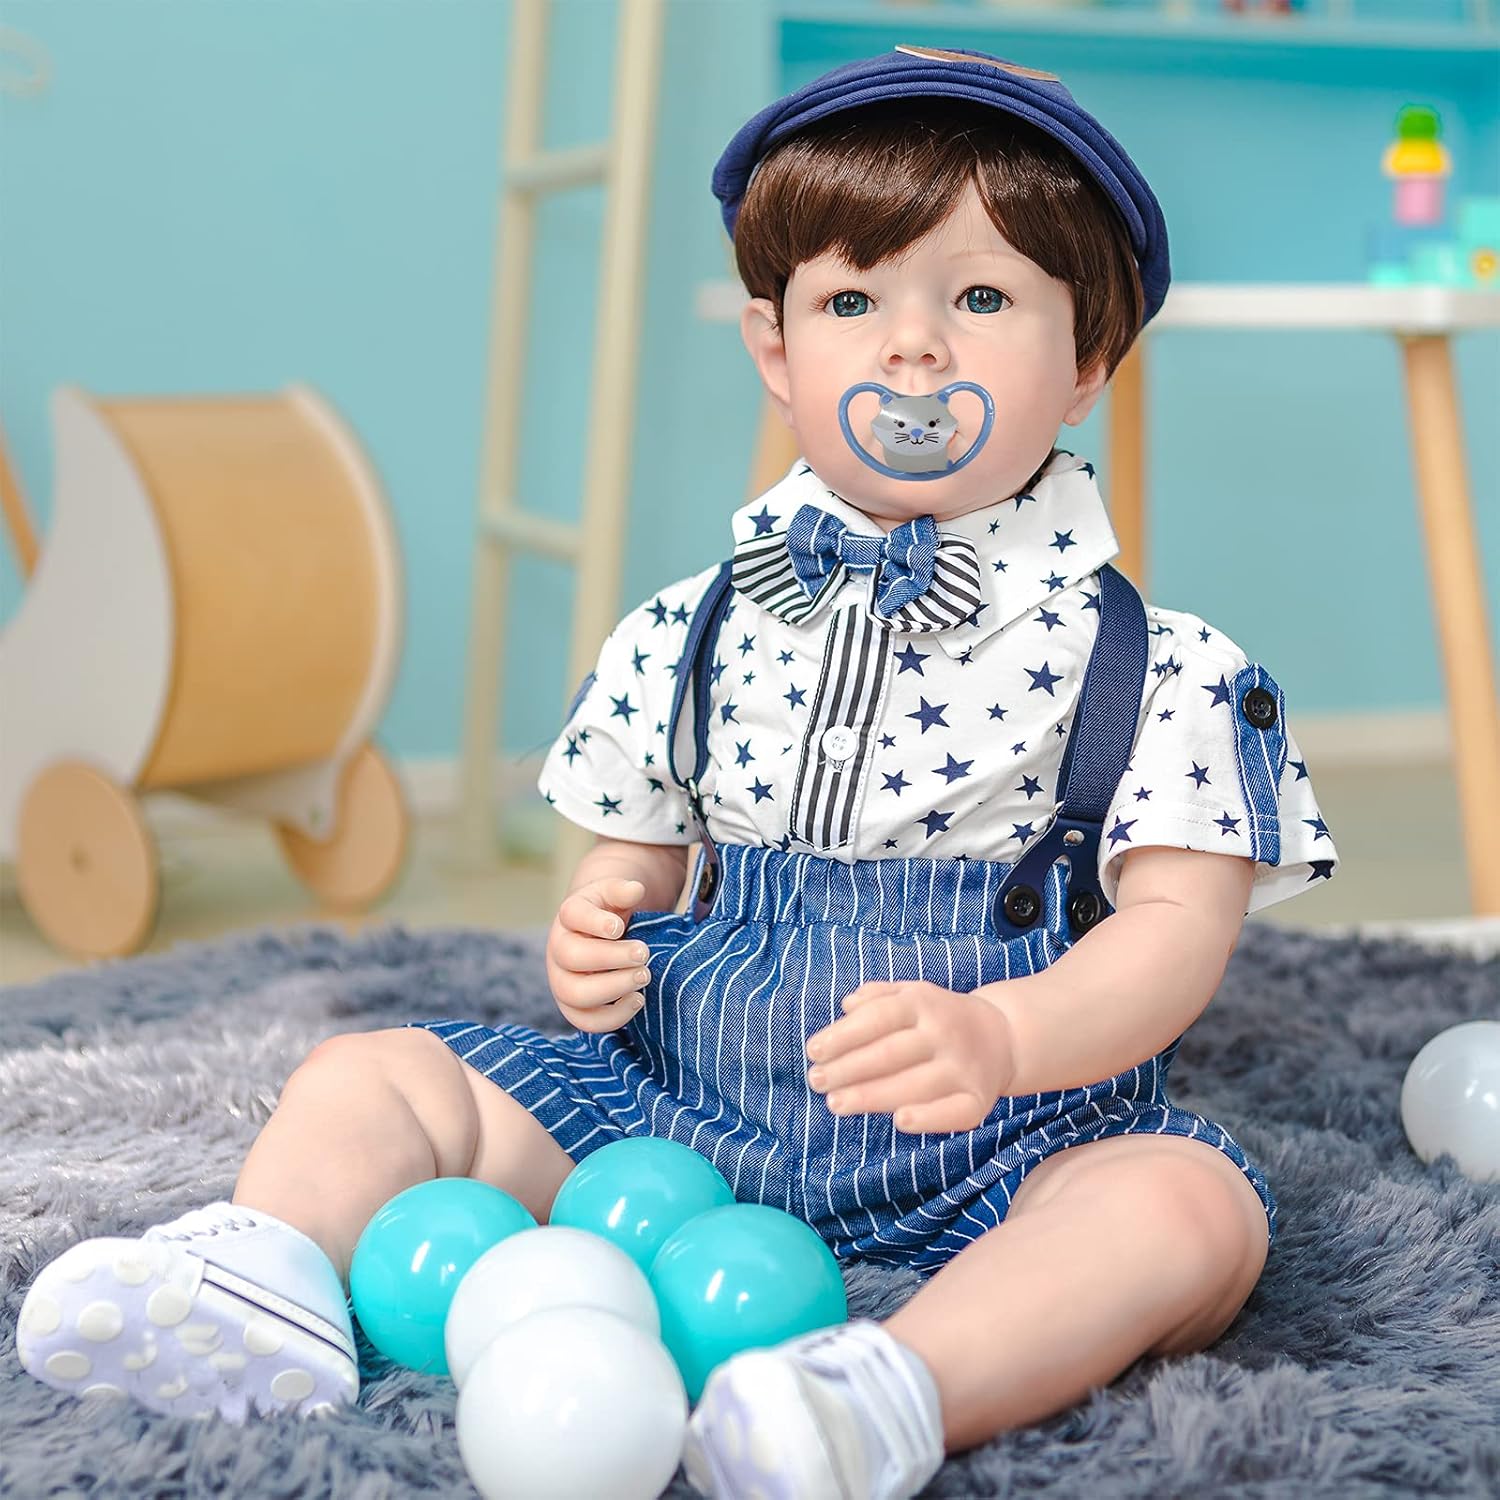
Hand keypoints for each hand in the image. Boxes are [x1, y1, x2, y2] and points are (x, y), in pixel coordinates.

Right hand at [546, 878, 652, 1034]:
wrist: (602, 937)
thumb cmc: (610, 913)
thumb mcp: (615, 894)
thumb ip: (623, 890)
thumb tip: (635, 889)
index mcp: (569, 915)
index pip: (573, 915)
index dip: (594, 922)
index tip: (619, 926)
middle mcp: (559, 948)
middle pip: (571, 957)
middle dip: (611, 957)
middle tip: (643, 953)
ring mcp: (562, 980)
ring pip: (574, 994)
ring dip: (612, 988)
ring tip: (644, 976)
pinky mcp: (574, 1006)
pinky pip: (585, 1021)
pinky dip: (613, 1017)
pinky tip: (638, 999)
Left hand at [804, 981, 1016, 1134]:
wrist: (1004, 1036)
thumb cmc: (939, 1017)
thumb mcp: (912, 993)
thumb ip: (877, 996)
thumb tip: (847, 1006)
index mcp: (924, 1003)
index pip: (878, 1017)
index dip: (843, 1035)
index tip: (813, 1051)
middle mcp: (945, 1033)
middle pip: (890, 1053)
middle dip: (847, 1069)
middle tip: (816, 1081)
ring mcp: (963, 1067)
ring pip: (913, 1085)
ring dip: (871, 1097)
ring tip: (835, 1104)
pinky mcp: (979, 1099)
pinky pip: (953, 1113)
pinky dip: (928, 1119)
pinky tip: (899, 1122)